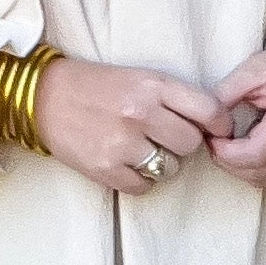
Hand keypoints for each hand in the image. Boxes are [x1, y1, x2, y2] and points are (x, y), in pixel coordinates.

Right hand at [33, 57, 232, 194]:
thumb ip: (176, 98)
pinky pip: (144, 186)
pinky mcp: (105, 168)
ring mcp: (121, 143)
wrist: (45, 97)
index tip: (217, 130)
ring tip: (142, 149)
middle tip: (164, 137)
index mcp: (152, 85)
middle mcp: (139, 113)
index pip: (209, 110)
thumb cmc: (99, 87)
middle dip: (183, 144)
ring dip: (162, 163)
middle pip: (191, 144)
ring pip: (170, 168)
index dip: (220, 124)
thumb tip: (215, 125)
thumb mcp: (141, 78)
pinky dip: (139, 179)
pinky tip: (125, 162)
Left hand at [207, 41, 265, 189]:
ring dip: (240, 169)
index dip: (225, 153)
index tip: (211, 137)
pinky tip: (247, 153)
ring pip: (264, 180)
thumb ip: (224, 94)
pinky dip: (256, 171)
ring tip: (229, 147)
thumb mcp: (252, 70)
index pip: (253, 154)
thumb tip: (203, 120)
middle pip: (257, 172)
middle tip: (215, 142)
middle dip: (228, 162)